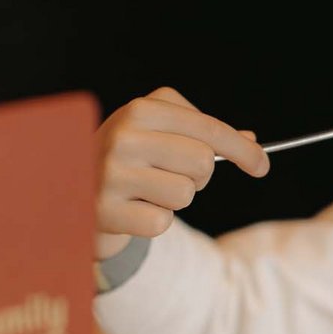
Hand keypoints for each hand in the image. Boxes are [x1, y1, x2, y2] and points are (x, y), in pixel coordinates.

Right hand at [94, 87, 268, 259]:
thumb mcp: (160, 135)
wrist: (70, 191)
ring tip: (147, 192)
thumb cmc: (127, 160)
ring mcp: (111, 173)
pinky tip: (132, 210)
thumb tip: (252, 141)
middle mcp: (123, 136)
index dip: (241, 150)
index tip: (262, 166)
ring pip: (184, 194)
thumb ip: (203, 135)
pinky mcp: (104, 210)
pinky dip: (154, 222)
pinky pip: (162, 223)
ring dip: (174, 200)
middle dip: (199, 176)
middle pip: (201, 162)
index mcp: (140, 110)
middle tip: (175, 176)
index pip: (207, 129)